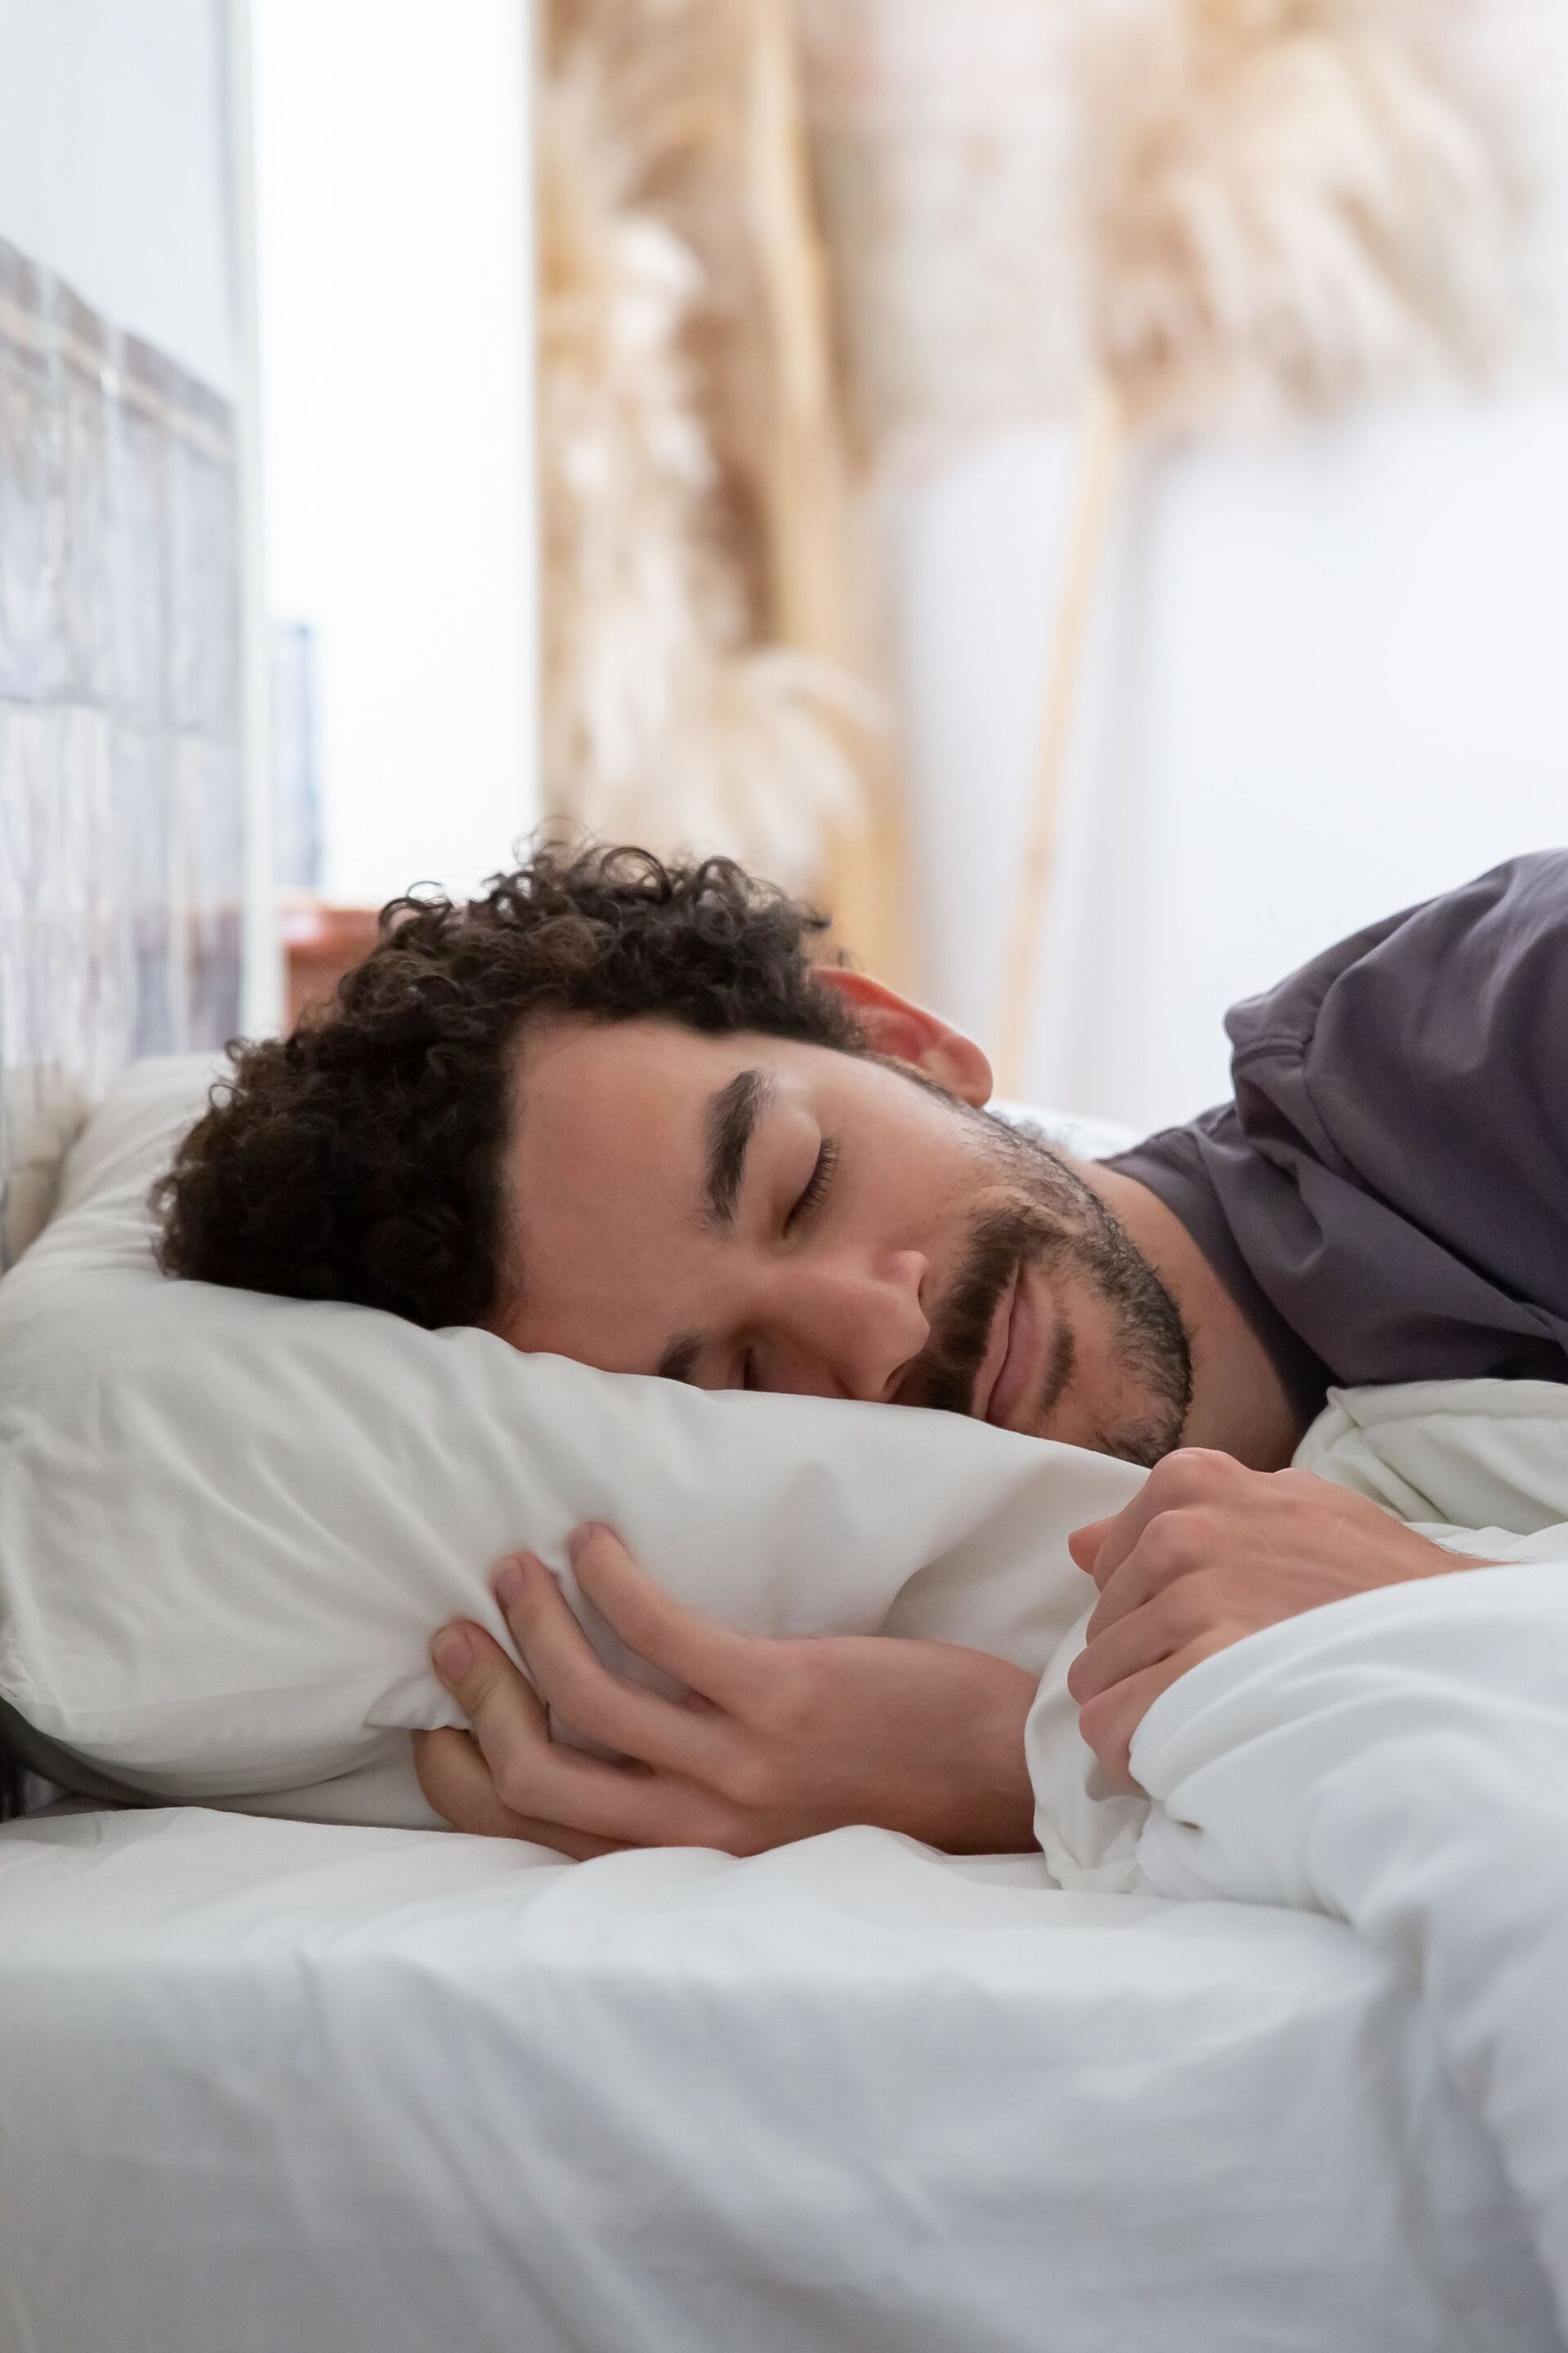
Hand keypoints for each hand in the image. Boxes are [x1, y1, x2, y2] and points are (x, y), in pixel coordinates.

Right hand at [414, 1523, 1040, 1858]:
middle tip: (453, 1632)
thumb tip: (612, 1743)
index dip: (463, 1778)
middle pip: (533, 1773)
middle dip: (475, 1698)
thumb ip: (690, 1801)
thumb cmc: (891, 1791)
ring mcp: (738, 1766)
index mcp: (688, 1861)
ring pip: (584, 1695)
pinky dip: (610, 1579)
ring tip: (514, 1565)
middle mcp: (699, 1831)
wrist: (1002, 1778)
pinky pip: (661, 1631)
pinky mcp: (782, 1699)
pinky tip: (596, 1541)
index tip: (437, 1724)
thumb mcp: (770, 1828)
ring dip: (532, 1620)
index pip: (533, 1834)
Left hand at [1065, 1450, 1492, 1791]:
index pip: (1107, 1565)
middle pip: (1102, 1628)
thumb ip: (1186, 1517)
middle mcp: (1179, 1533)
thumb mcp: (1289, 1510)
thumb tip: (1079, 1546)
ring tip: (1209, 1725)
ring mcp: (1188, 1602)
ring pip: (1098, 1682)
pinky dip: (1137, 1757)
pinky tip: (1183, 1762)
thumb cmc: (1377, 1581)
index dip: (1150, 1615)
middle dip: (1145, 1668)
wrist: (1454, 1640)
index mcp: (1193, 1483)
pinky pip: (1113, 1728)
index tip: (1201, 1639)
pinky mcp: (1196, 1674)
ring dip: (1144, 1716)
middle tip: (1214, 1692)